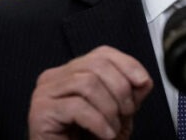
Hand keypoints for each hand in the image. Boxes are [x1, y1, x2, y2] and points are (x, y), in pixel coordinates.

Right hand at [28, 45, 152, 138]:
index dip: (127, 64)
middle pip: (96, 65)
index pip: (102, 53)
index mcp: (70, 71)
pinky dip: (98, 122)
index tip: (143, 81)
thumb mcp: (115, 115)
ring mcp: (45, 93)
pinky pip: (76, 107)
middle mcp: (54, 77)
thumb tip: (143, 79)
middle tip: (127, 112)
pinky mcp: (41, 112)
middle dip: (119, 89)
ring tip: (113, 128)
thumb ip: (129, 94)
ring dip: (109, 108)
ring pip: (87, 83)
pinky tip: (105, 135)